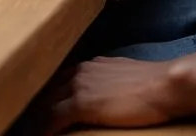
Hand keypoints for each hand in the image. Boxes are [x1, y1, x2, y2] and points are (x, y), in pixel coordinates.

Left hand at [44, 56, 195, 133]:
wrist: (162, 85)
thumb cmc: (151, 82)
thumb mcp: (121, 73)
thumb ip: (107, 76)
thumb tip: (107, 86)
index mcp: (88, 66)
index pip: (61, 80)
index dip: (53, 94)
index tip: (46, 105)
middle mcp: (78, 72)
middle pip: (51, 89)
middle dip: (42, 104)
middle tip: (34, 118)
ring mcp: (78, 86)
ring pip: (49, 101)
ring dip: (42, 116)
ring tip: (36, 128)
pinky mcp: (82, 103)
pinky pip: (56, 117)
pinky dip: (47, 127)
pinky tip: (43, 135)